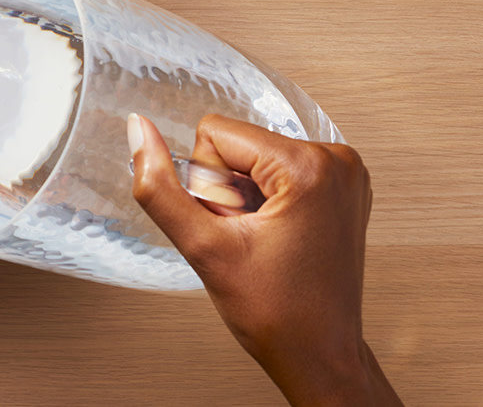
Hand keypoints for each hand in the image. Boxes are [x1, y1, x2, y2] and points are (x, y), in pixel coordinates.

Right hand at [129, 114, 401, 406]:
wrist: (318, 352)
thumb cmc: (277, 312)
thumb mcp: (204, 248)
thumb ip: (160, 187)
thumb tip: (137, 130)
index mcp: (309, 165)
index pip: (215, 134)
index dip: (208, 186)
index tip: (234, 226)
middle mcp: (336, 158)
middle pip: (238, 143)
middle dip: (228, 191)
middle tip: (248, 237)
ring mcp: (345, 172)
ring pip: (255, 156)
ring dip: (246, 197)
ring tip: (264, 240)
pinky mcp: (343, 185)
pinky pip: (279, 168)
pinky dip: (268, 200)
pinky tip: (278, 234)